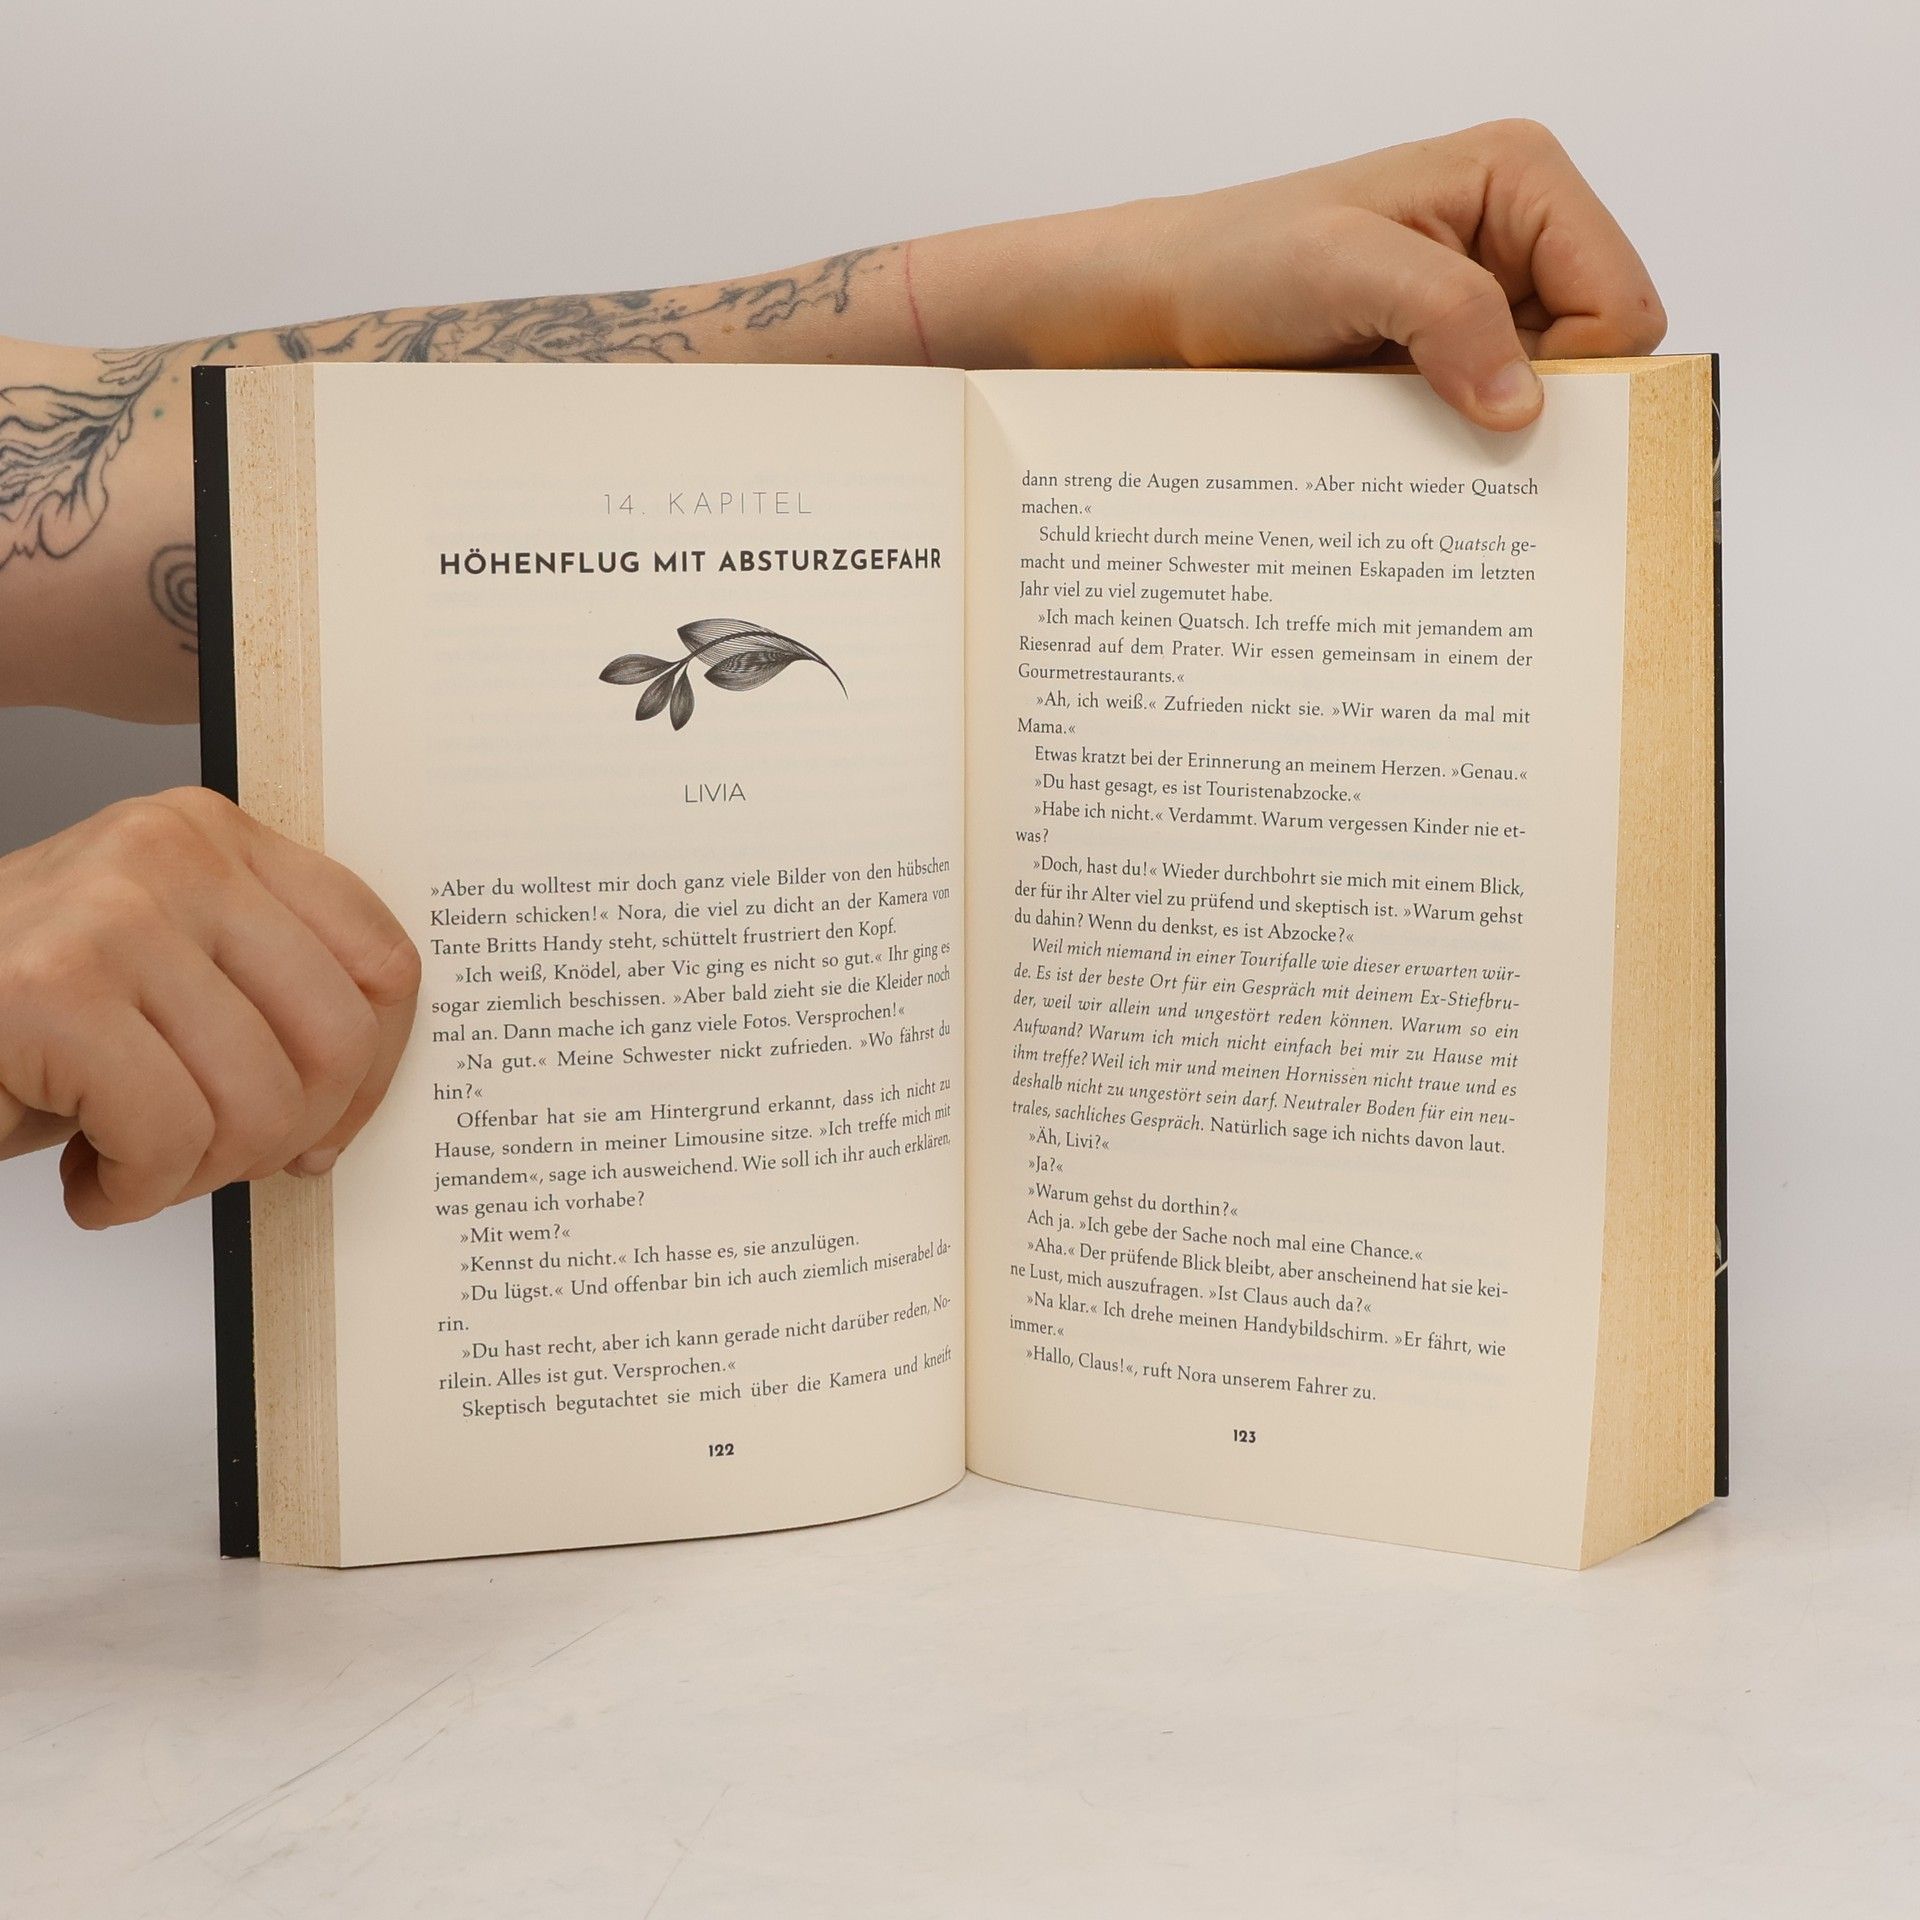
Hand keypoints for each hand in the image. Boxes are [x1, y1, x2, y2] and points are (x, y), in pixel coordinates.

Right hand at [0, 788, 419, 1227]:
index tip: (327, 1127)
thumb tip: (365, 1088)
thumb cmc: (19, 1028)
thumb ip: (268, 994)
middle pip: (337, 1038)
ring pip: (260, 1103)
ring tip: (129, 1163)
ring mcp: (109, 913)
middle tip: (205, 1159)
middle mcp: (170, 852)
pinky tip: (84, 1176)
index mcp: (216, 837)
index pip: (382, 958)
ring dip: (197, 1176)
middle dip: (281, 1137)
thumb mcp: (167, 980)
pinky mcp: (49, 992)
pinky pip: (170, 1137)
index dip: (375, 1071)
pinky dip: (133, 1194)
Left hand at [999, 119, 1666, 429]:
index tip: (1501, 413)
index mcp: (1520, 180)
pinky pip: (1485, 416)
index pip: (1622, 303)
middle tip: (1455, 438)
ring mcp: (1480, 301)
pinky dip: (1456, 445)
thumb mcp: (1345, 268)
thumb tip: (1523, 401)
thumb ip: (1449, 315)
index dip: (1580, 373)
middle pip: (1595, 357)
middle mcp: (1516, 236)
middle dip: (1539, 407)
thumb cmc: (1239, 261)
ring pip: (1540, 398)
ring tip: (1411, 435)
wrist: (1164, 304)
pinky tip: (1404, 447)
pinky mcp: (1442, 355)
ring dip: (1489, 434)